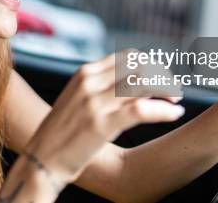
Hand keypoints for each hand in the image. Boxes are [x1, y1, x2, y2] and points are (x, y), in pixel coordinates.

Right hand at [24, 49, 184, 185]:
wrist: (42, 160)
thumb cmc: (62, 134)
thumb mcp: (77, 100)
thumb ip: (100, 88)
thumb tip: (133, 84)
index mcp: (84, 73)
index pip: (128, 57)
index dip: (152, 66)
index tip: (163, 79)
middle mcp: (89, 82)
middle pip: (139, 66)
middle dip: (162, 76)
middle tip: (173, 92)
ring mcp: (94, 102)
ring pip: (142, 83)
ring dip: (166, 90)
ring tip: (175, 102)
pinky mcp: (101, 124)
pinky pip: (141, 109)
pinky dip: (163, 110)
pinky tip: (174, 114)